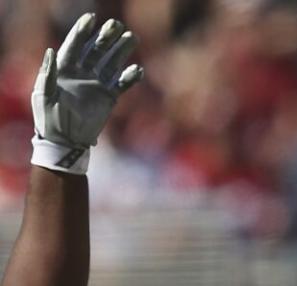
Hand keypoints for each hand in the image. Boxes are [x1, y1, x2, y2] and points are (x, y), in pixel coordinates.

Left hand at [32, 14, 142, 171]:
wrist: (65, 142)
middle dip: (106, 37)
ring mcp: (96, 84)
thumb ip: (48, 74)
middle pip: (96, 50)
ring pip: (111, 63)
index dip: (82, 31)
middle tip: (117, 25)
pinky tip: (138, 70)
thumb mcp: (44, 96)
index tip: (92, 18)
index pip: (75, 45)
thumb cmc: (49, 119)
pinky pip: (121, 84)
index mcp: (65, 68)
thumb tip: (51, 52)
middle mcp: (82, 73)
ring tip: (132, 38)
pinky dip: (129, 77)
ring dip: (121, 51)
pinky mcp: (108, 98)